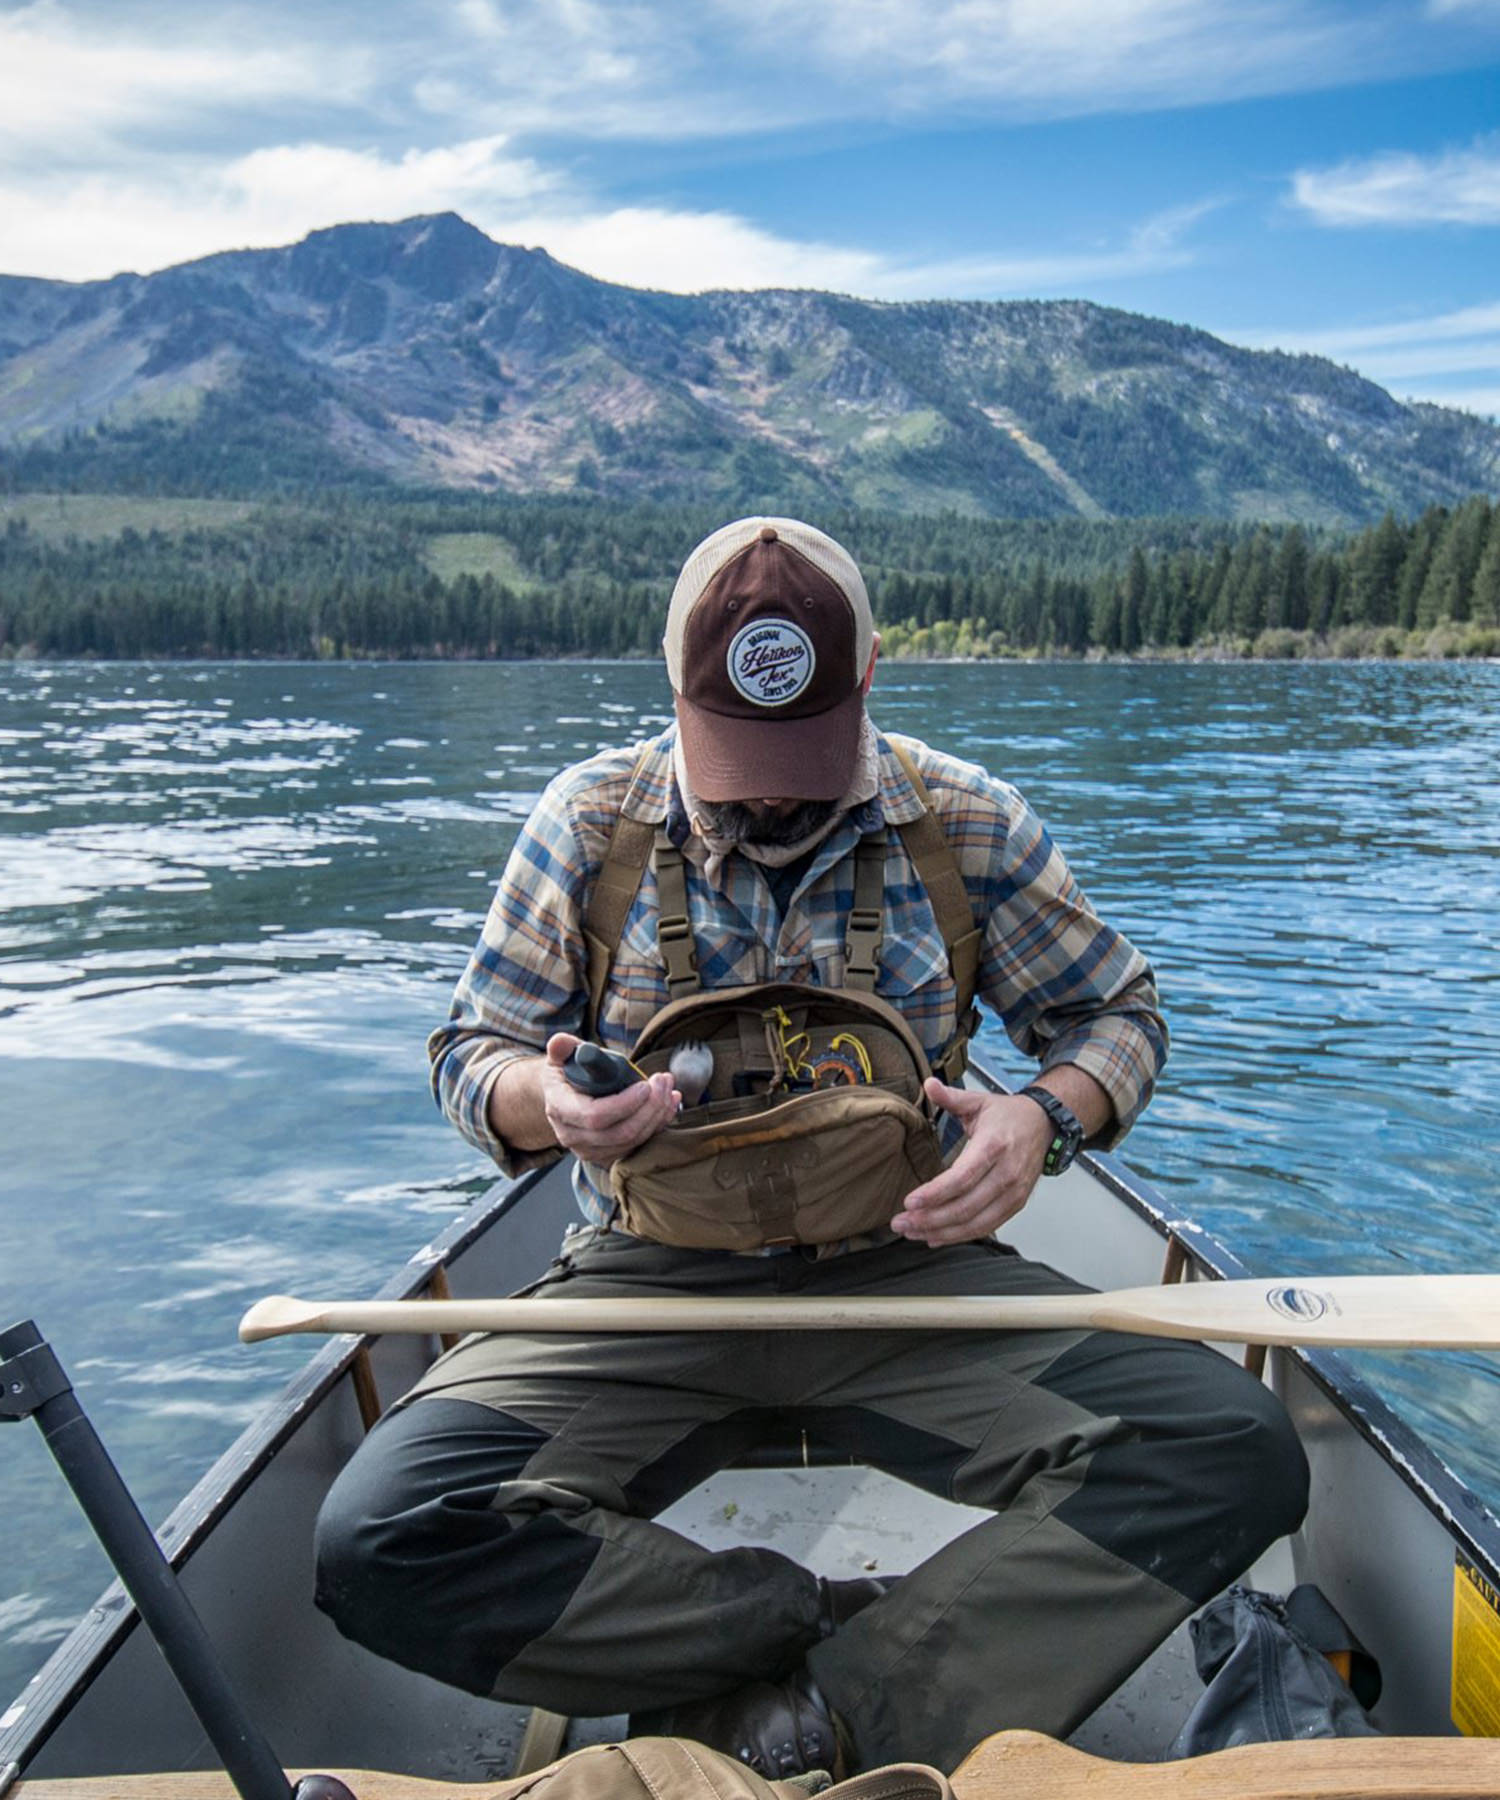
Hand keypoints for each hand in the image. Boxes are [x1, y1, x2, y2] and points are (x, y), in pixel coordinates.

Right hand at [539, 1033, 679, 1165]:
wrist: (563, 1097)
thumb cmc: (567, 1073)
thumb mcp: (561, 1056)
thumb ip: (563, 1048)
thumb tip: (560, 1042)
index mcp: (560, 1109)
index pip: (594, 1116)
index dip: (624, 1104)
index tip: (645, 1086)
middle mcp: (572, 1135)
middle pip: (620, 1132)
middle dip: (649, 1107)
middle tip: (663, 1081)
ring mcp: (589, 1149)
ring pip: (632, 1141)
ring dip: (657, 1114)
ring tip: (668, 1088)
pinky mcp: (607, 1154)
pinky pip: (638, 1145)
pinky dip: (658, 1125)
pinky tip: (668, 1104)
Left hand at [890, 1081, 1051, 1246]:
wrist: (1043, 1125)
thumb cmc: (1009, 1116)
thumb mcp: (978, 1102)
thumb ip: (951, 1097)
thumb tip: (928, 1084)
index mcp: (993, 1146)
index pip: (961, 1178)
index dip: (935, 1193)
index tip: (909, 1201)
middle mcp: (1006, 1173)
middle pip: (965, 1206)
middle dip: (929, 1219)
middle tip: (901, 1222)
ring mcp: (1013, 1192)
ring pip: (975, 1223)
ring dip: (941, 1232)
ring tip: (912, 1232)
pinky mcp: (1015, 1205)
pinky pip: (986, 1227)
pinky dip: (960, 1236)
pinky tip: (935, 1237)